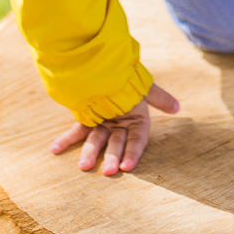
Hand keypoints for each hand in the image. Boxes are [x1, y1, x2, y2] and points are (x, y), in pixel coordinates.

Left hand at [49, 82, 180, 175]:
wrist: (103, 62)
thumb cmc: (127, 76)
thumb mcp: (145, 87)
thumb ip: (160, 98)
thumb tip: (177, 108)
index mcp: (135, 119)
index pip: (136, 140)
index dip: (133, 152)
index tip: (127, 166)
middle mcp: (119, 124)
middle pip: (116, 143)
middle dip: (112, 156)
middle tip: (107, 172)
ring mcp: (101, 123)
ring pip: (97, 140)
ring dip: (90, 152)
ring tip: (83, 166)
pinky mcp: (86, 118)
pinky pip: (76, 131)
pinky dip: (66, 140)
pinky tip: (55, 149)